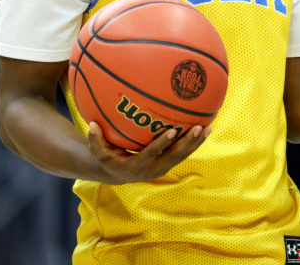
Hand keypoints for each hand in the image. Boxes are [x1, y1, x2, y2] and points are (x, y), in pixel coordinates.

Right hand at [87, 121, 210, 184]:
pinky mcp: (168, 164)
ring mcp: (162, 168)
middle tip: (198, 127)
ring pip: (182, 156)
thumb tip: (91, 125)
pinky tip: (205, 129)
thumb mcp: (98, 152)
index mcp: (136, 167)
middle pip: (173, 157)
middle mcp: (152, 170)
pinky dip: (194, 143)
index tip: (170, 131)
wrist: (117, 174)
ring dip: (196, 143)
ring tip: (208, 128)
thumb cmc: (107, 159)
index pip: (150, 155)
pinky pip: (183, 153)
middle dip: (187, 143)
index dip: (160, 145)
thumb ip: (95, 140)